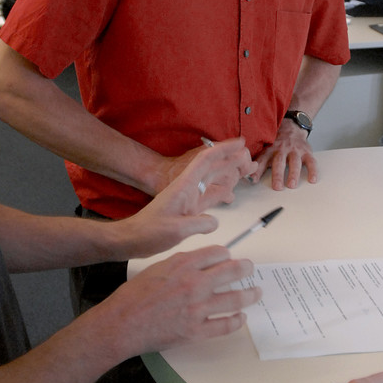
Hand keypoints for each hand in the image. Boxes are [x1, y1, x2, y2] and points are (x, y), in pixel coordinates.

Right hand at [91, 245, 261, 357]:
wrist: (122, 323)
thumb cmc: (133, 296)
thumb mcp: (156, 269)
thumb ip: (179, 264)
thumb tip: (197, 263)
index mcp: (183, 265)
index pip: (216, 253)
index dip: (225, 254)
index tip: (229, 257)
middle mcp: (194, 284)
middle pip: (231, 271)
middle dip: (245, 268)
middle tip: (250, 268)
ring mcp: (198, 308)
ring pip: (234, 298)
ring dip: (249, 294)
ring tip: (256, 292)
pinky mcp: (196, 330)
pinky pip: (225, 325)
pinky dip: (236, 321)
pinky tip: (241, 317)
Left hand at [119, 139, 255, 258]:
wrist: (132, 239)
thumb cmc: (148, 231)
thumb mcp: (176, 229)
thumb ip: (198, 224)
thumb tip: (214, 222)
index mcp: (184, 187)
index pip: (206, 160)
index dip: (224, 150)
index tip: (240, 144)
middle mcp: (188, 189)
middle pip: (213, 168)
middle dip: (231, 160)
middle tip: (250, 157)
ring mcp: (188, 199)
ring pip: (213, 181)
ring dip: (229, 174)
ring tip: (245, 170)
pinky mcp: (187, 211)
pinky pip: (208, 197)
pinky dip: (221, 192)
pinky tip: (229, 193)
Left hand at [252, 120, 316, 190]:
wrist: (292, 127)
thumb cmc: (277, 142)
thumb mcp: (266, 149)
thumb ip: (259, 162)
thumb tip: (248, 177)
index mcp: (271, 149)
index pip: (263, 159)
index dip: (258, 170)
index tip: (253, 180)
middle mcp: (283, 149)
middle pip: (279, 162)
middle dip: (278, 175)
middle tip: (277, 187)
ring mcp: (295, 150)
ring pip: (295, 162)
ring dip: (293, 174)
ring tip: (292, 185)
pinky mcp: (306, 152)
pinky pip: (311, 161)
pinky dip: (313, 171)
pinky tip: (312, 180)